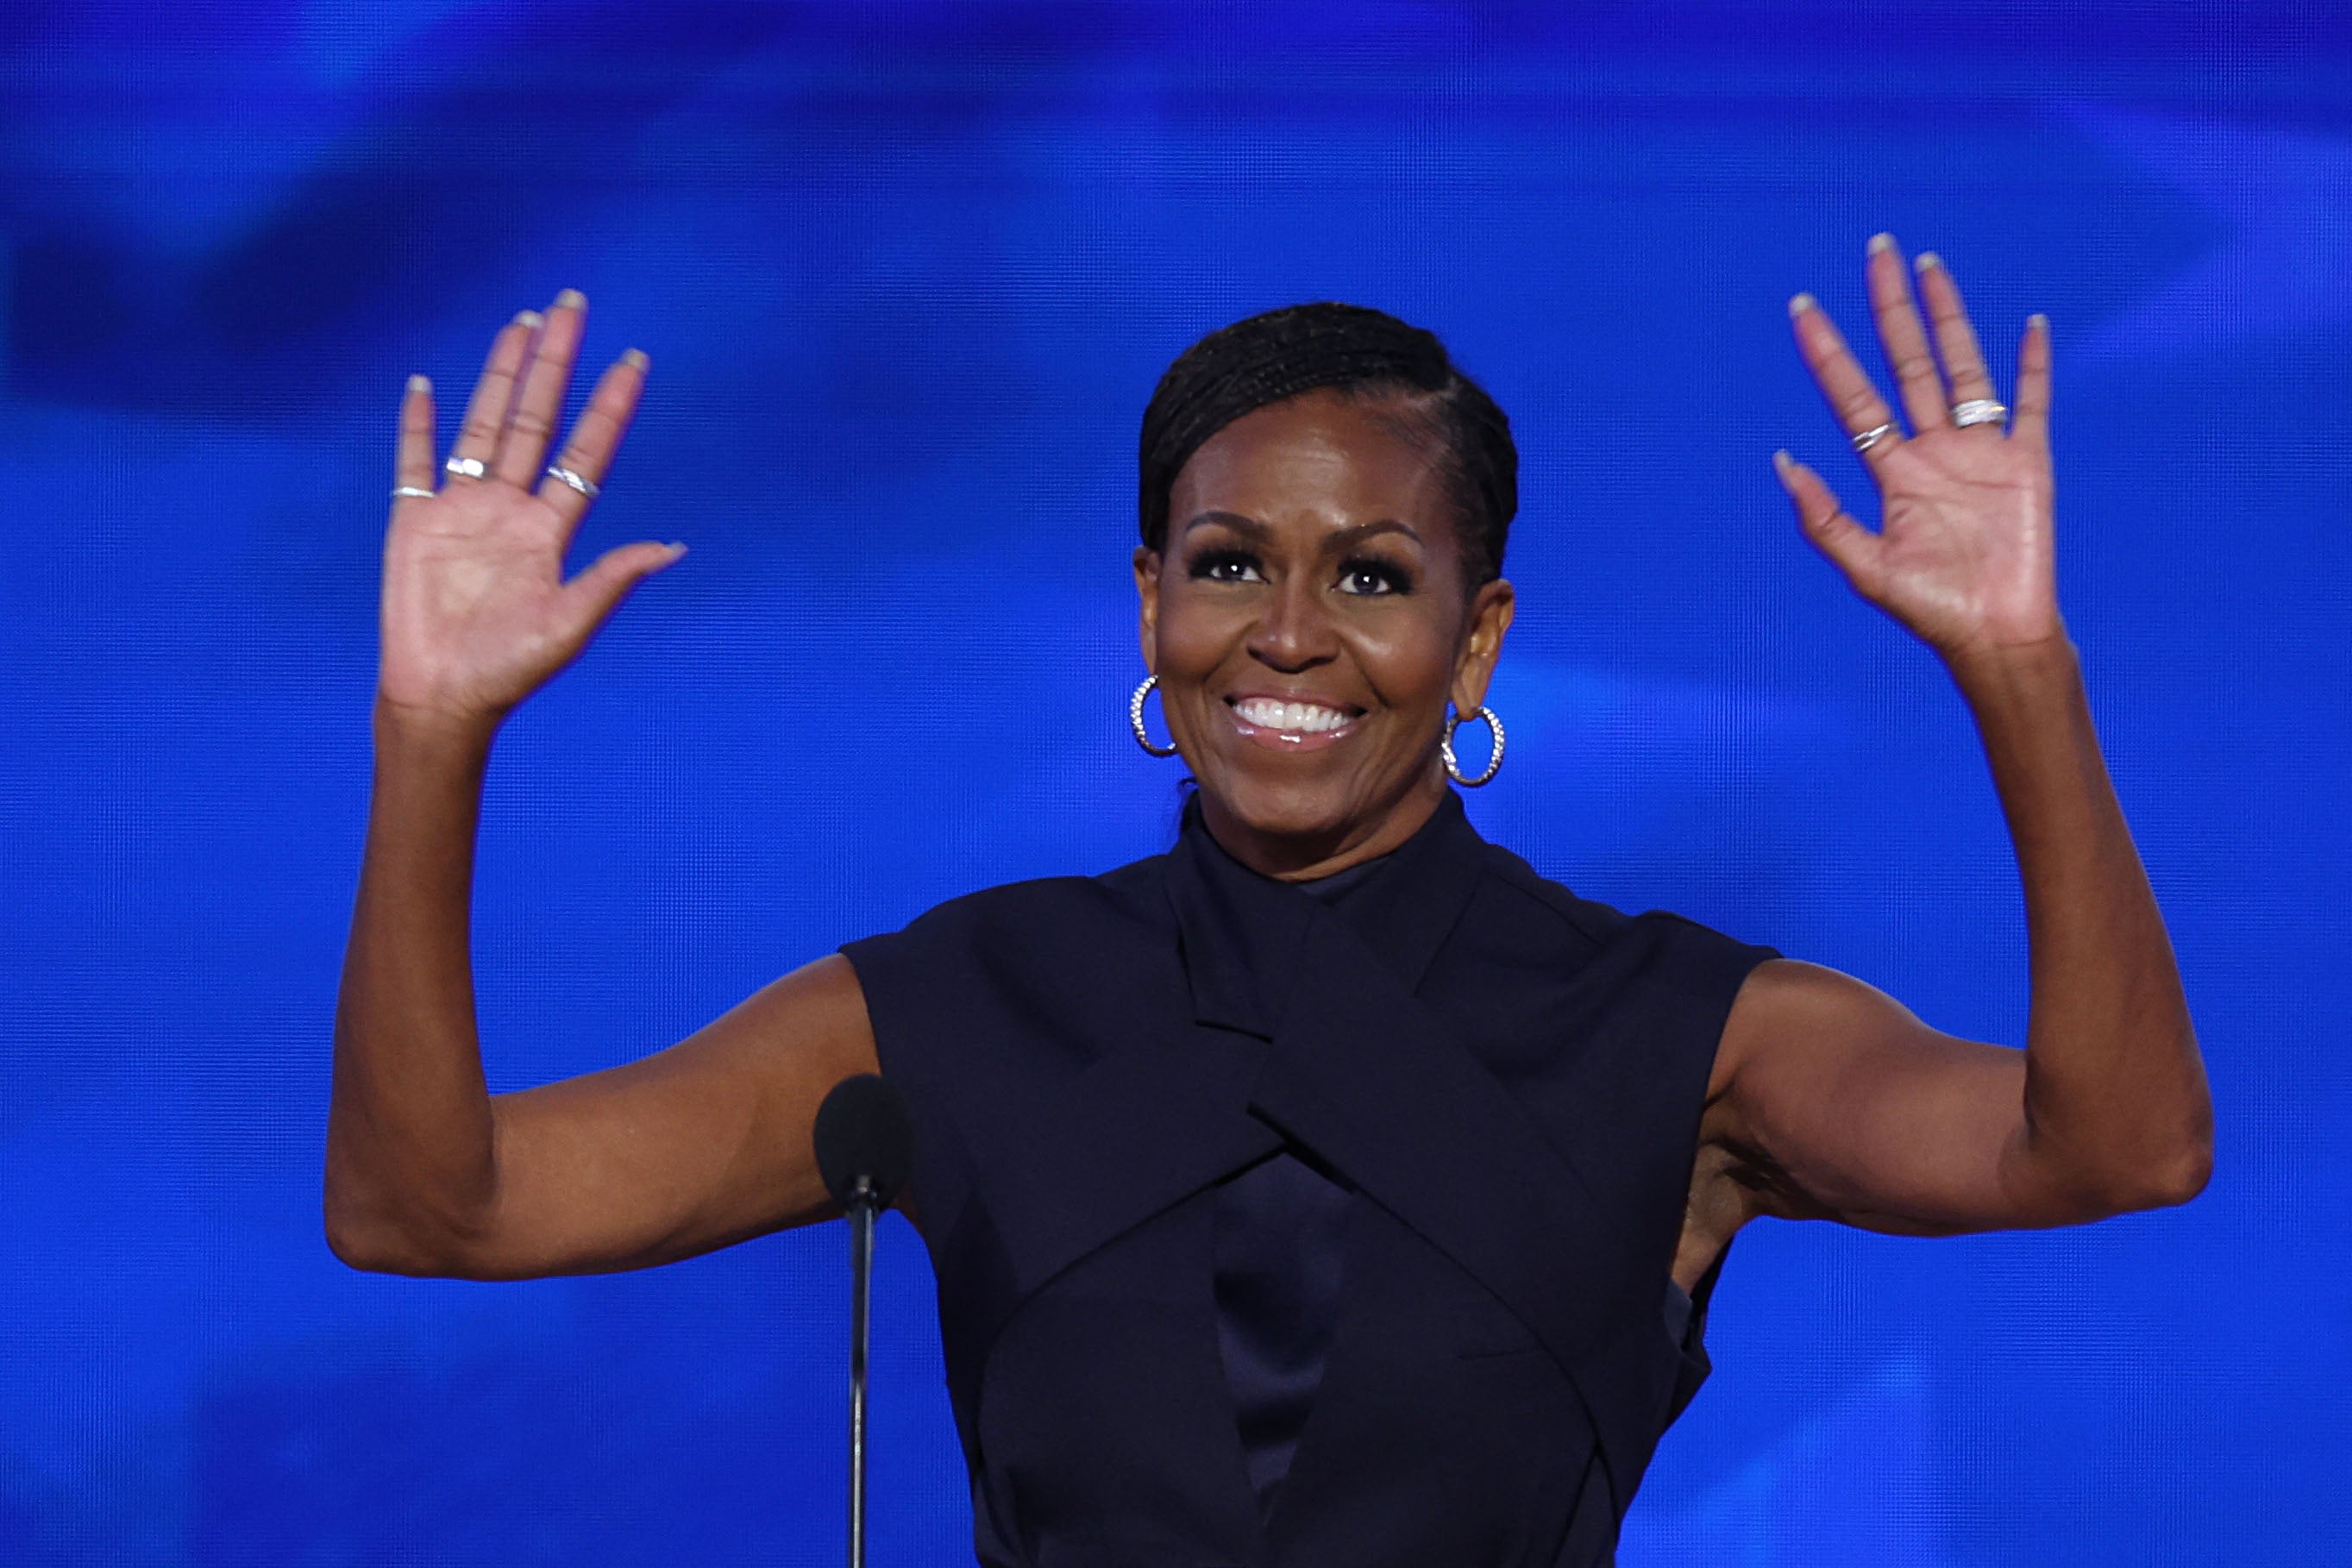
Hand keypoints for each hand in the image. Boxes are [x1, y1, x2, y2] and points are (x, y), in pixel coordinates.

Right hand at [379, 290, 681, 726]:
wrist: (443, 696)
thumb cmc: (510, 670)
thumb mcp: (570, 625)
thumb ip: (613, 579)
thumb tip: (674, 548)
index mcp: (552, 530)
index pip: (586, 451)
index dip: (610, 406)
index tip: (633, 359)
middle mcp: (512, 508)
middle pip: (537, 418)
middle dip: (555, 363)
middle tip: (573, 304)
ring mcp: (463, 509)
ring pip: (485, 424)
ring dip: (500, 372)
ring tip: (521, 322)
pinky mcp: (414, 520)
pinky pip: (415, 461)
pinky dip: (419, 424)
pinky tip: (425, 384)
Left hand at [1775, 236, 2057, 659]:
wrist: (1995, 634)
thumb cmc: (1929, 610)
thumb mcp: (1865, 567)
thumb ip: (1823, 518)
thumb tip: (1781, 461)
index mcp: (1891, 472)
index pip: (1853, 396)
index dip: (1827, 351)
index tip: (1802, 306)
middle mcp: (1932, 450)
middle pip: (1907, 361)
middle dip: (1890, 308)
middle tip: (1876, 250)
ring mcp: (1981, 451)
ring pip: (1962, 367)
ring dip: (1947, 316)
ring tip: (1930, 265)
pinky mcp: (2029, 462)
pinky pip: (2032, 402)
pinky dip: (2033, 364)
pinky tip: (2029, 324)